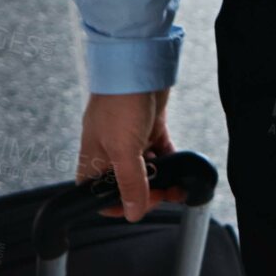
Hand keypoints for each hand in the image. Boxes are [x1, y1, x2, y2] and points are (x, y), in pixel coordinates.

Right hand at [76, 89, 185, 221]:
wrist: (139, 63)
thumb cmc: (121, 102)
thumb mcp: (123, 149)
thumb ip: (130, 183)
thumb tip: (133, 212)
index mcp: (94, 156)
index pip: (95, 191)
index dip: (114, 204)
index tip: (135, 206)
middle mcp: (111, 149)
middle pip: (125, 183)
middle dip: (144, 193)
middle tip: (162, 194)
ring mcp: (131, 137)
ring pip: (145, 168)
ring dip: (161, 179)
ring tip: (176, 184)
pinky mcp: (150, 126)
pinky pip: (161, 151)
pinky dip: (170, 160)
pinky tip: (180, 166)